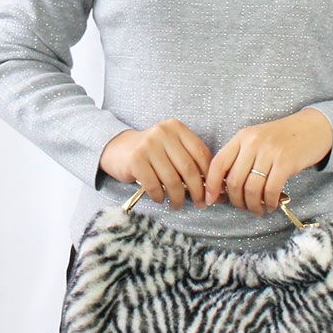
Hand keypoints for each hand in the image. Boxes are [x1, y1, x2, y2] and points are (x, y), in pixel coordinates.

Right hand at [98, 118, 216, 210]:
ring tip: (178, 204)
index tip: (212, 191)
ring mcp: (148, 145)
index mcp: (177, 128)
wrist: (118, 150)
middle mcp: (163, 133)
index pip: (201, 153)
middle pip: (188, 168)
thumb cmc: (152, 154)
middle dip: (197, 190)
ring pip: (172, 179)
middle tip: (200, 204)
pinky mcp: (136, 159)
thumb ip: (190, 160)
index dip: (209, 175)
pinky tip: (160, 199)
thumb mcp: (172, 148)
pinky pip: (154, 185)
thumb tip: (214, 187)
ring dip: (178, 197)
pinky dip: (160, 196)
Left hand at [203, 108, 332, 216]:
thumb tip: (224, 187)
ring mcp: (270, 152)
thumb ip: (240, 157)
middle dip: (236, 201)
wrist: (313, 127)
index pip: (218, 163)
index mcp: (242, 137)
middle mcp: (253, 142)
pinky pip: (270, 190)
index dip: (211, 185)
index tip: (210, 200)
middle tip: (243, 207)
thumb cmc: (282, 138)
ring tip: (258, 209)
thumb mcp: (257, 140)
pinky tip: (271, 205)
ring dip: (253, 205)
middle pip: (234, 181)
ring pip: (251, 188)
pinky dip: (269, 202)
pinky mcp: (286, 162)